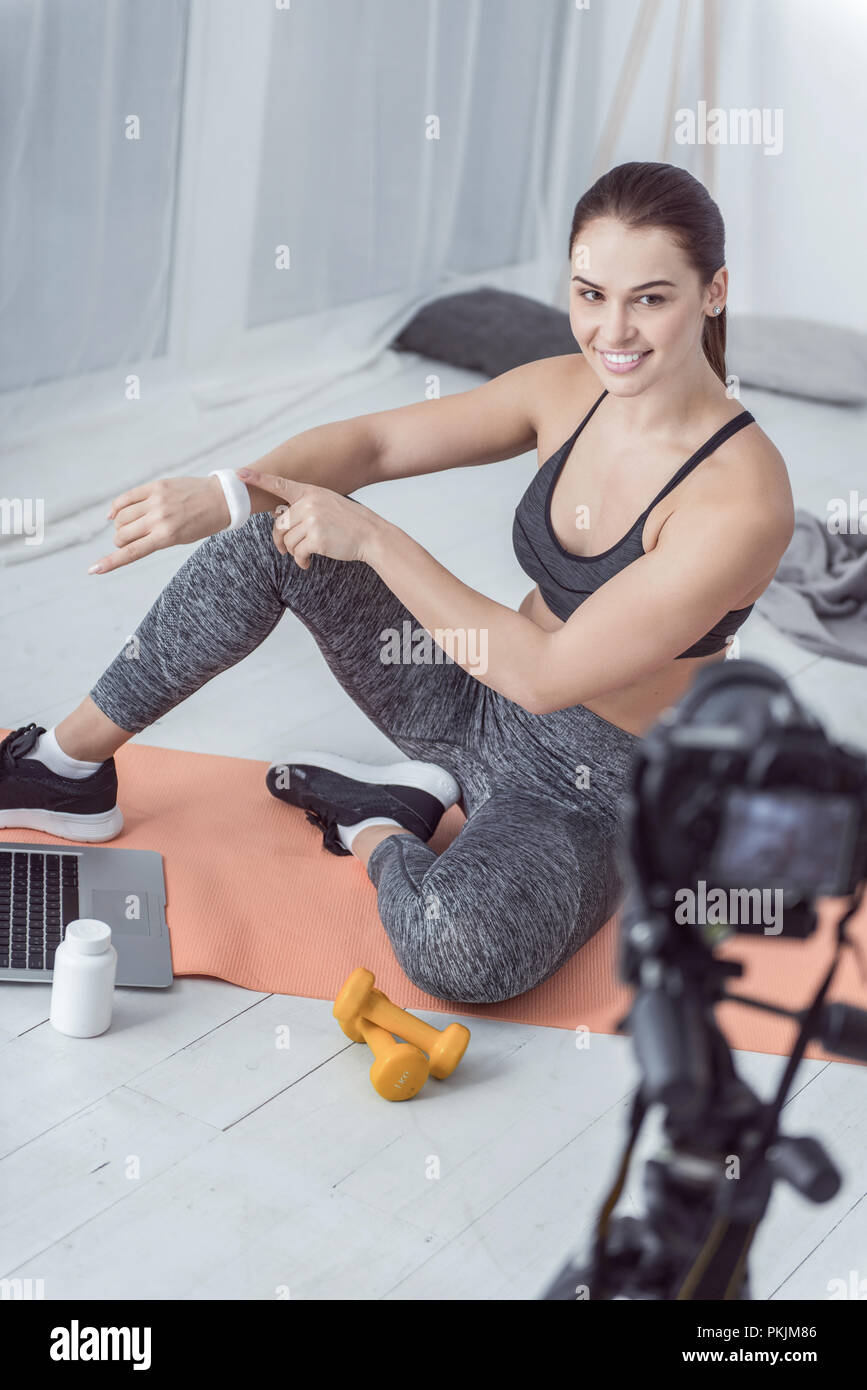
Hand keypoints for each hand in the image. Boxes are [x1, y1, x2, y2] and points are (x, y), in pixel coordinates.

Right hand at [88, 476, 231, 573]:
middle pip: (122, 534)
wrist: (221, 499)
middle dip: (120, 541)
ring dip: (119, 526)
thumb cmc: (202, 524)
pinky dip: (116, 507)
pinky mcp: (156, 486)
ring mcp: (156, 501)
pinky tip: (114, 513)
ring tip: (130, 527)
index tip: (93, 570)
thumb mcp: (180, 539)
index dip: (110, 563)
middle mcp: (159, 519)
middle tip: (130, 541)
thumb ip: (152, 539)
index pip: (131, 552)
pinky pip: (126, 498)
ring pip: (121, 517)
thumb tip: (122, 534)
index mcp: (167, 537)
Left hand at [237, 468, 382, 569]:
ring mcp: (312, 520)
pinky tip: (308, 563)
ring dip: (292, 552)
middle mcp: (309, 503)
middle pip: (279, 524)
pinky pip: (297, 552)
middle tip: (285, 550)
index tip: (239, 473)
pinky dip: (300, 560)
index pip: (279, 484)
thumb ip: (305, 507)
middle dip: (280, 541)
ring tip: (304, 555)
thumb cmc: (349, 523)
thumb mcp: (328, 504)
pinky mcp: (316, 538)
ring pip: (286, 540)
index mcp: (310, 492)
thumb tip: (281, 522)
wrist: (371, 535)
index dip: (258, 479)